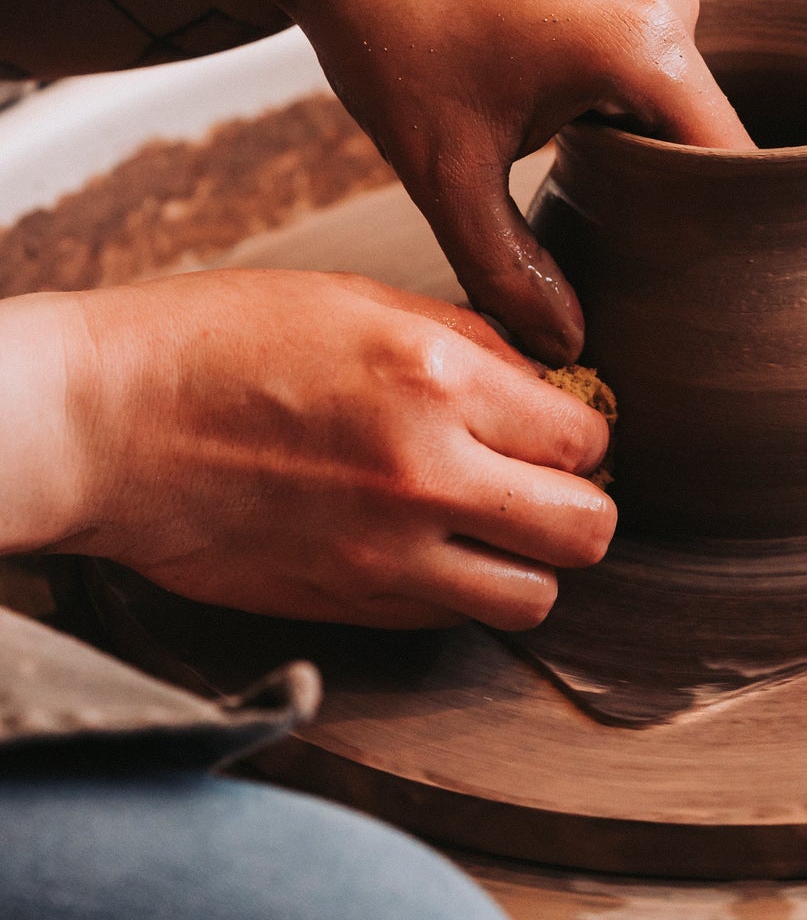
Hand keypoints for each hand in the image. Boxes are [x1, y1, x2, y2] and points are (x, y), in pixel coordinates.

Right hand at [2, 272, 614, 628]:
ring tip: (494, 526)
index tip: (561, 426)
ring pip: (533, 599)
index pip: (585, 438)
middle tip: (548, 483)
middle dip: (582, 504)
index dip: (584, 433)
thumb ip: (470, 343)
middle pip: (585, 532)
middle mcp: (425, 476)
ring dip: (529, 564)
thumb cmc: (219, 343)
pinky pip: (450, 619)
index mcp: (437, 381)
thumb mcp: (359, 300)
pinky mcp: (345, 604)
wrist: (108, 423)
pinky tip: (425, 546)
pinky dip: (457, 591)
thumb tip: (546, 379)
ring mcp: (386, 554)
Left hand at [200, 0, 751, 362]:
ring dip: (632, 131)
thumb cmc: (385, 28)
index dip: (712, 228)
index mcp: (643, 44)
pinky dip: (613, 84)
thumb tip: (566, 345)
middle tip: (595, 227)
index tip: (677, 272)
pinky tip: (544, 97)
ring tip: (554, 150)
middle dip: (659, 184)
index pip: (730, 164)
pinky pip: (650, 44)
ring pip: (675, 89)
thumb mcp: (443, 167)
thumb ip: (509, 268)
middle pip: (703, 130)